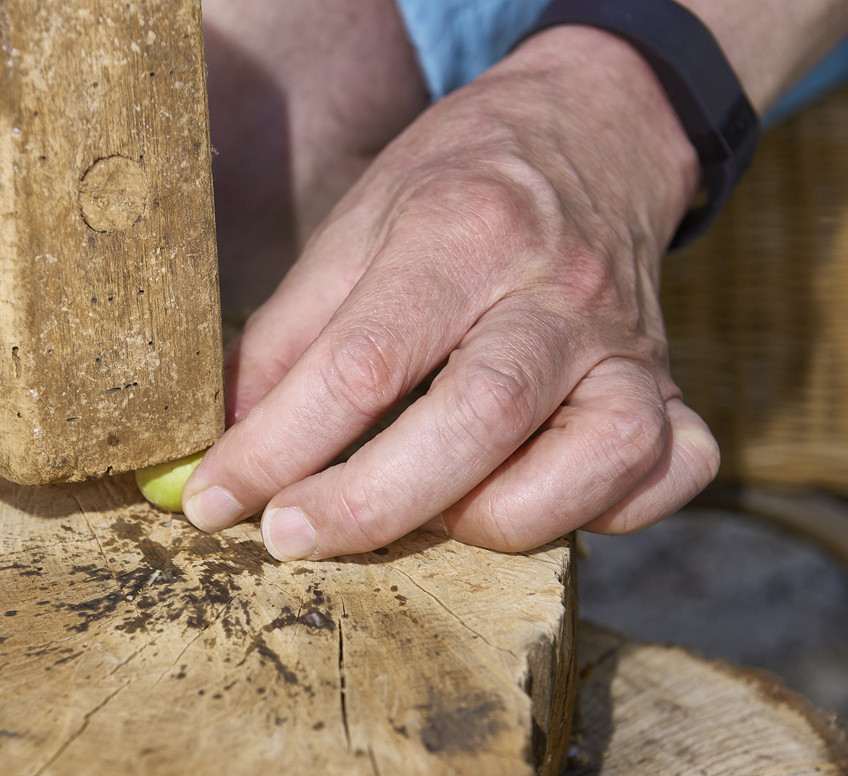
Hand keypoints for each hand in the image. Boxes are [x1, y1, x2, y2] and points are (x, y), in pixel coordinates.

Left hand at [183, 26, 719, 558]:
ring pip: (591, 463)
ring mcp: (628, 344)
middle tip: (289, 535)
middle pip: (474, 421)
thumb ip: (288, 334)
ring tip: (429, 507)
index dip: (274, 448)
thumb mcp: (354, 224)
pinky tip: (532, 493)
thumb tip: (229, 440)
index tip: (215, 500)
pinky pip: (664, 473)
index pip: (360, 364)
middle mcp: (557, 291)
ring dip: (490, 519)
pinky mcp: (670, 384)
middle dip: (366, 504)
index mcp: (462, 232)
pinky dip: (600, 511)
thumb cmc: (458, 185)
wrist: (589, 130)